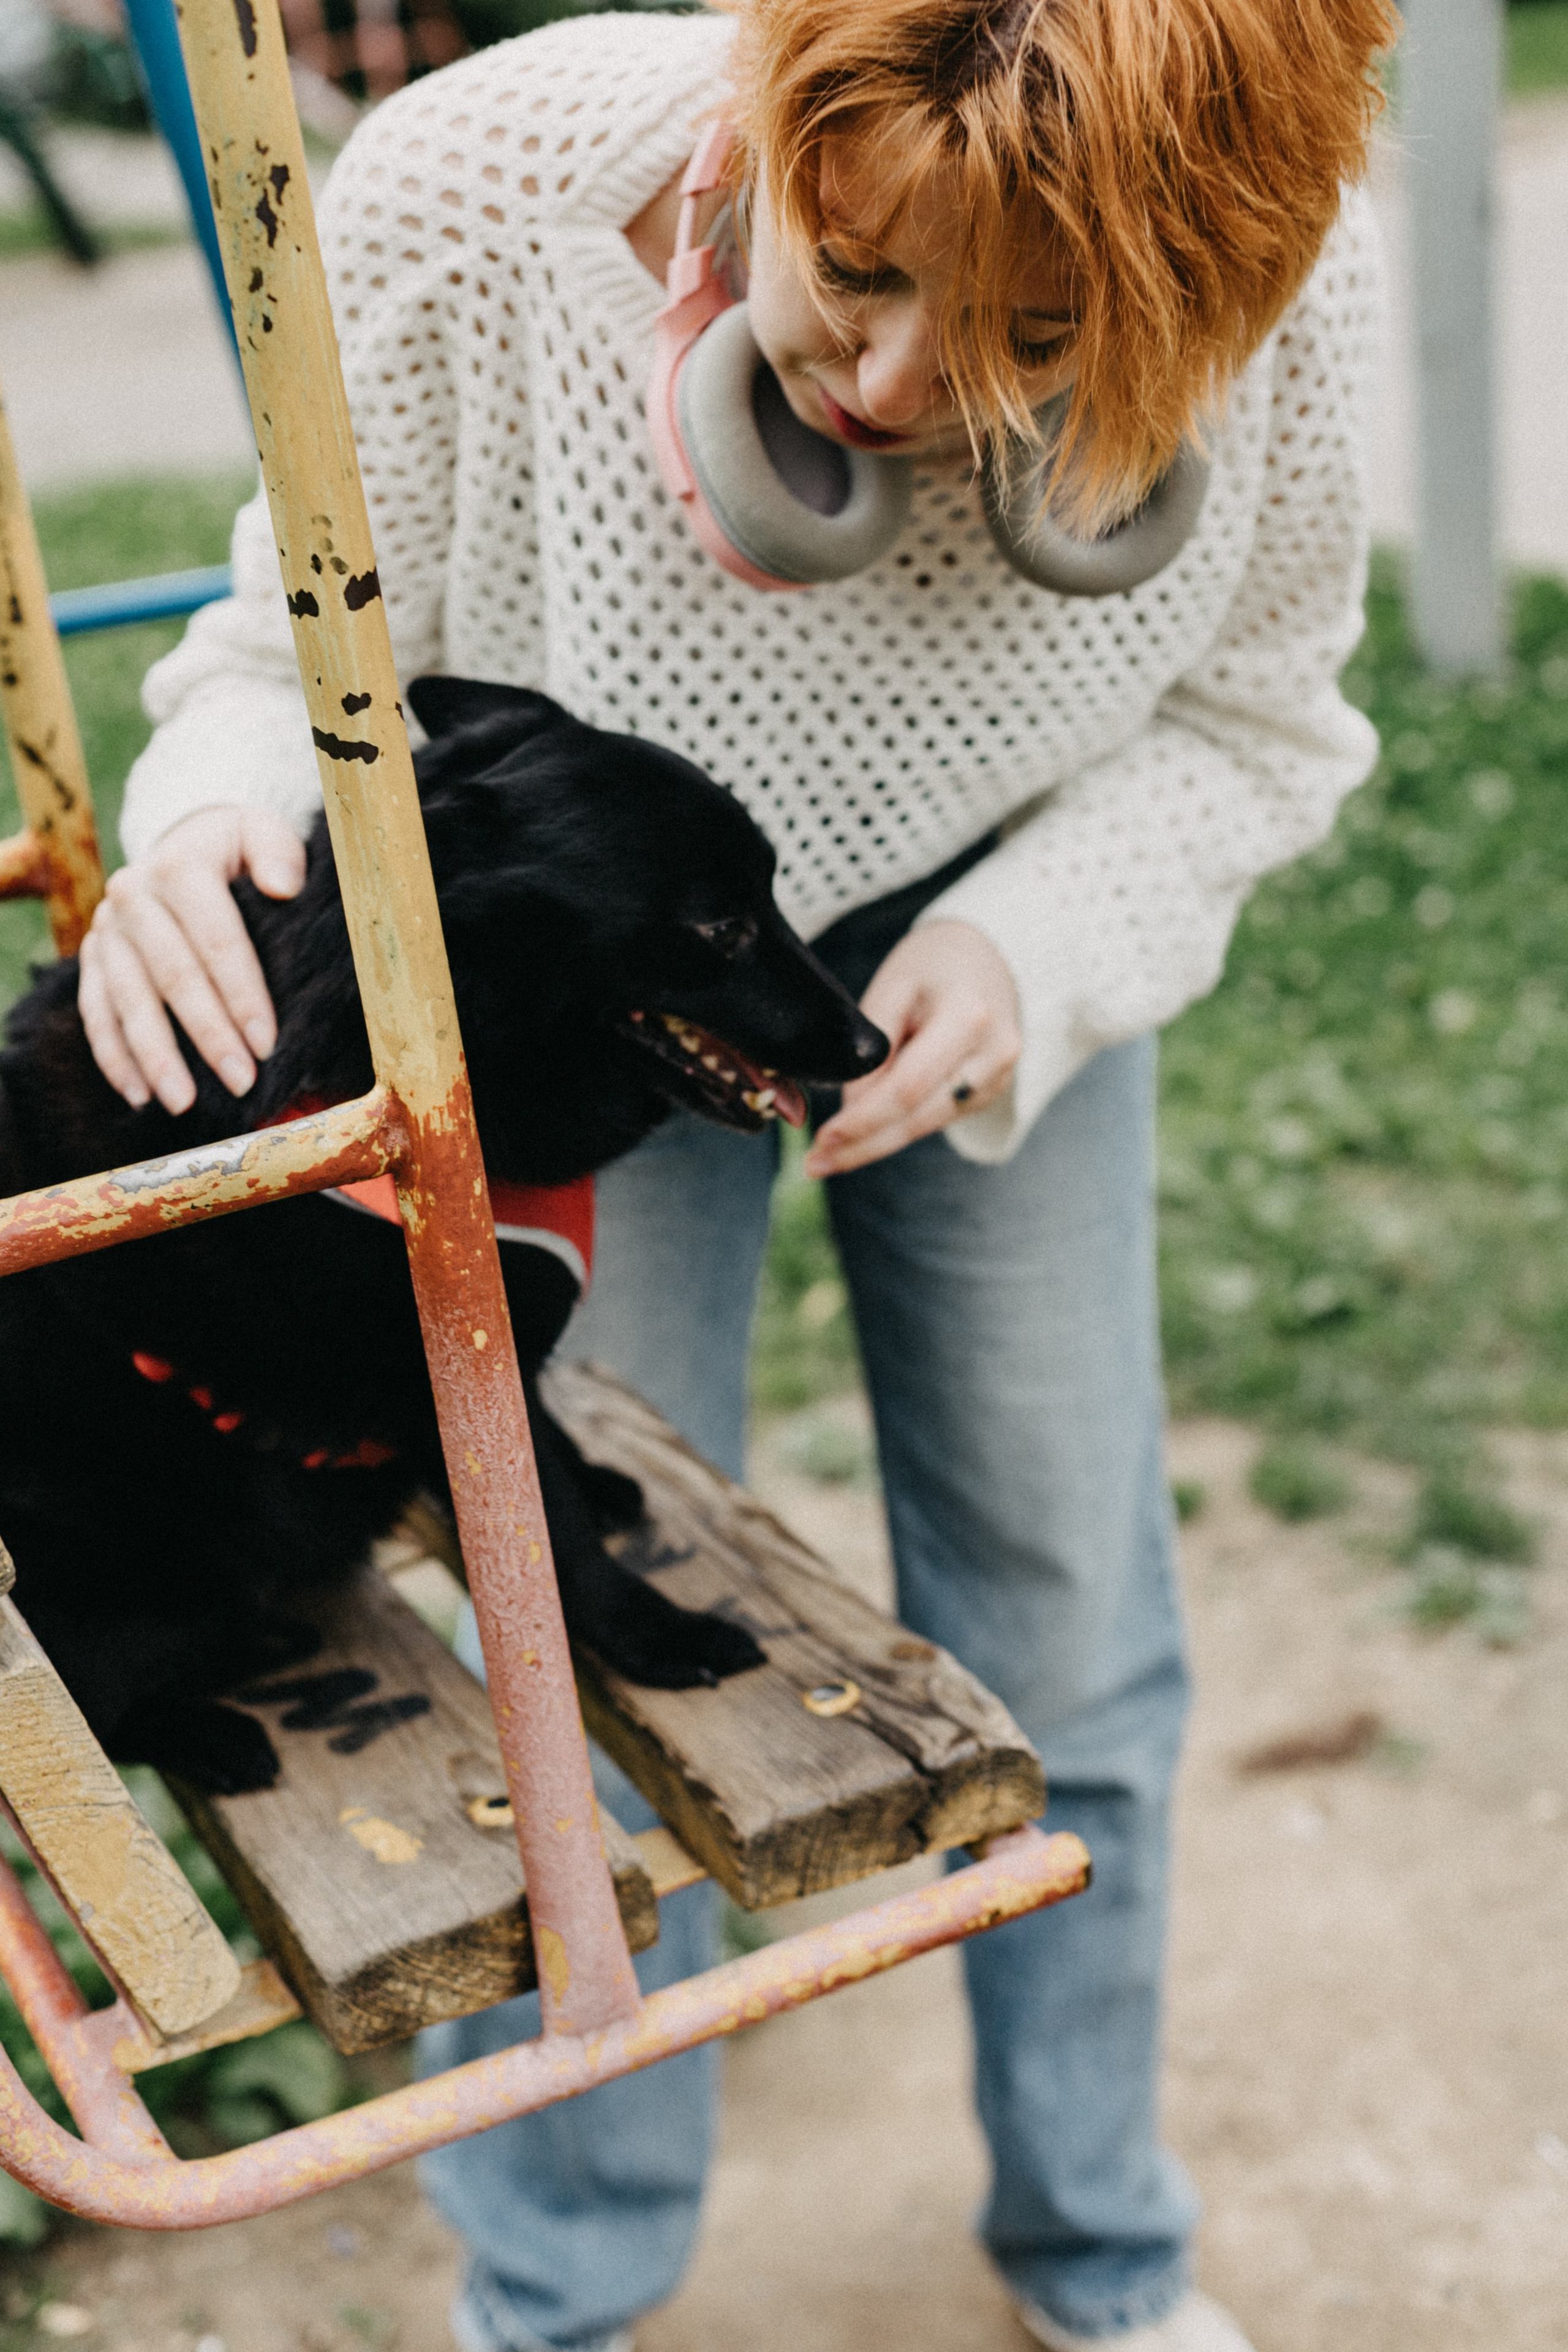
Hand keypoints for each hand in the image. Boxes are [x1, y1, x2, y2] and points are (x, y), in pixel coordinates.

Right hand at [78, 807, 305, 1113]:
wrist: (182, 844)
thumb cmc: (236, 852)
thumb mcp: (261, 834)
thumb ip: (278, 852)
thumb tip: (283, 885)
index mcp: (179, 867)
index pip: (216, 939)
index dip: (242, 994)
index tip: (266, 1043)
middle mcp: (133, 896)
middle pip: (173, 976)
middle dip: (207, 1035)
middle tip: (240, 1081)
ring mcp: (107, 930)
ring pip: (129, 1000)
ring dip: (156, 1057)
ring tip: (184, 1102)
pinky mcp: (92, 957)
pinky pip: (96, 1011)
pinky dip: (114, 1056)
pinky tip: (139, 1095)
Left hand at [802, 920, 1019, 1177]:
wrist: (989, 953)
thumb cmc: (933, 964)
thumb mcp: (893, 986)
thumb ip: (870, 1045)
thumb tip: (851, 1106)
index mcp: (969, 1018)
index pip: (908, 1087)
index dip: (863, 1120)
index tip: (822, 1139)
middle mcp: (994, 1056)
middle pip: (920, 1118)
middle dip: (865, 1145)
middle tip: (815, 1165)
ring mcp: (999, 1078)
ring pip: (928, 1125)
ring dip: (877, 1144)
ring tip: (829, 1157)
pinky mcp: (992, 1091)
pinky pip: (937, 1116)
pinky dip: (899, 1126)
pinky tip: (864, 1134)